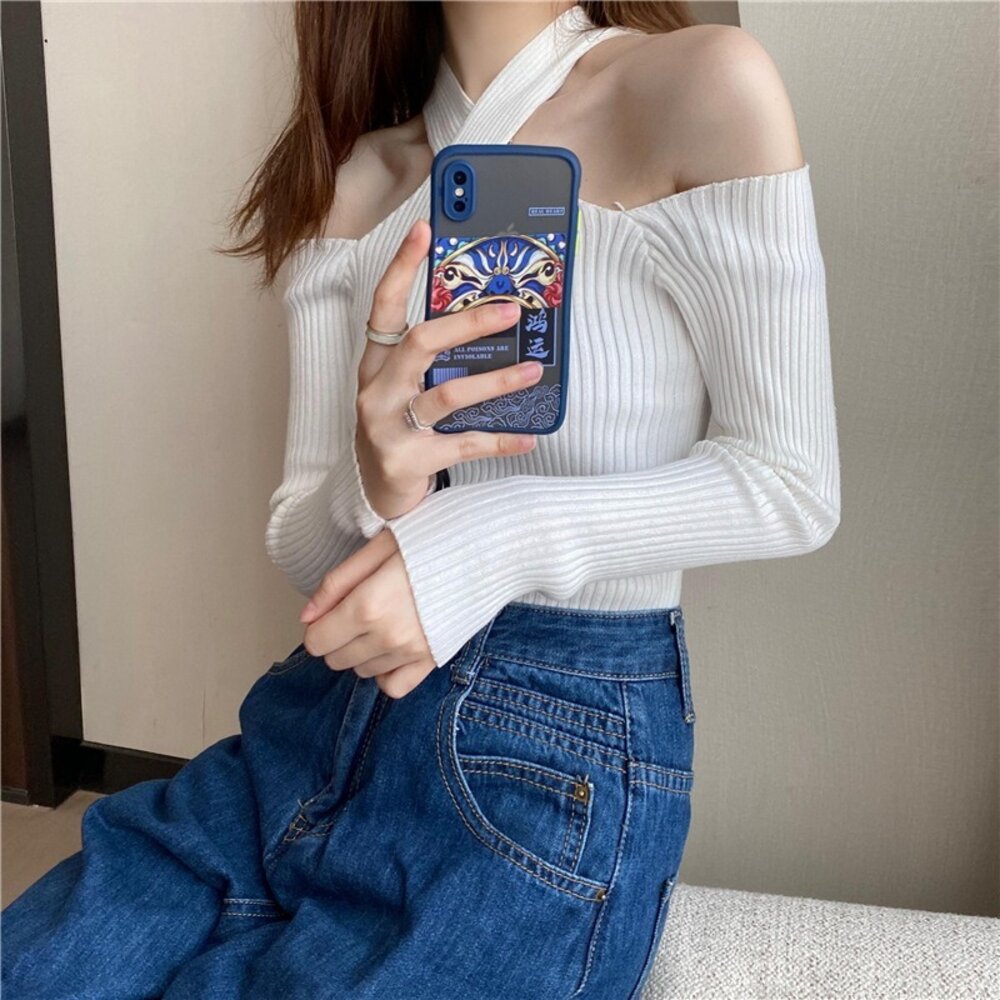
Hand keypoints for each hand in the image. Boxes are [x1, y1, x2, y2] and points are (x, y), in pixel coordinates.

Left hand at [299, 528, 434, 698]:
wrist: (483, 549)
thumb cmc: (429, 540)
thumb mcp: (377, 547)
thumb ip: (336, 583)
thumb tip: (306, 616)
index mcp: (367, 605)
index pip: (316, 641)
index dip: (318, 624)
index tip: (332, 609)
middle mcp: (387, 636)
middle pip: (335, 659)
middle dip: (337, 637)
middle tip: (357, 610)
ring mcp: (411, 652)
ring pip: (361, 671)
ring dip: (361, 651)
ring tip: (381, 621)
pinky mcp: (431, 660)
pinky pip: (393, 687)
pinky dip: (385, 672)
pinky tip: (391, 649)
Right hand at [355, 218, 543, 520]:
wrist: (373, 494)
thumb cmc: (398, 430)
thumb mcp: (404, 390)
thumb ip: (431, 362)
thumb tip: (489, 324)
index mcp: (375, 365)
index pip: (384, 307)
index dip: (401, 267)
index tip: (424, 230)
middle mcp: (376, 390)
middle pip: (420, 343)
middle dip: (468, 324)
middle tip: (512, 312)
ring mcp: (387, 426)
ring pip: (447, 394)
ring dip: (496, 381)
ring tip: (533, 370)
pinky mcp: (407, 460)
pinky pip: (462, 444)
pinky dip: (499, 440)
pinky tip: (528, 436)